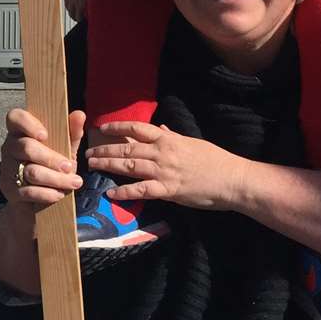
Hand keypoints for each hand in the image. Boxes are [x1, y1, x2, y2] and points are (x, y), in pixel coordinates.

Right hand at [0, 107, 83, 209]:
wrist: (35, 200)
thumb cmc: (50, 167)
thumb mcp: (63, 149)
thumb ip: (71, 133)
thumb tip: (80, 114)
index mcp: (21, 132)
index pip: (15, 117)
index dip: (28, 124)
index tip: (45, 135)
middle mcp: (10, 147)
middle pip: (26, 147)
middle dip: (51, 158)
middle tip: (69, 167)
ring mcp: (7, 168)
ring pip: (30, 171)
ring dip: (55, 178)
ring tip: (73, 183)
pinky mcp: (9, 189)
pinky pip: (28, 191)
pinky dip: (48, 193)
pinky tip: (59, 194)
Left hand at [87, 121, 246, 210]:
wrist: (233, 179)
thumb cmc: (215, 160)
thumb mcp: (193, 142)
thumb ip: (174, 137)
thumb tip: (163, 129)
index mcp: (168, 139)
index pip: (137, 128)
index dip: (117, 126)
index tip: (101, 127)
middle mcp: (162, 152)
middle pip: (127, 149)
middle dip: (105, 149)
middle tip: (87, 152)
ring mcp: (164, 171)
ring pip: (128, 166)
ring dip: (108, 165)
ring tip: (92, 166)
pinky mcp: (168, 190)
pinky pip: (141, 190)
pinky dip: (124, 192)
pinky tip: (111, 193)